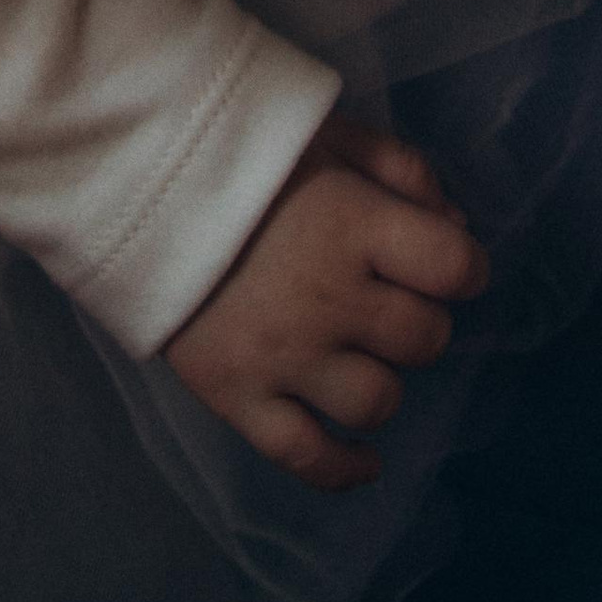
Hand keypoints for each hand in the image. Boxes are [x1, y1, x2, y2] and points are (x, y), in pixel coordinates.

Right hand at [165, 116, 486, 490]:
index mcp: (354, 223)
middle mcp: (328, 299)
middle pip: (423, 339)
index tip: (448, 267)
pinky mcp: (236, 398)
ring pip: (377, 401)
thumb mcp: (330, 132)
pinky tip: (365, 462)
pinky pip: (307, 458)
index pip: (454, 268)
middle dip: (422, 320)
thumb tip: (459, 231)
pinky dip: (344, 469)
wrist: (137, 184)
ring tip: (359, 355)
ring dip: (384, 380)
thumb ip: (403, 170)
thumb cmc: (245, 153)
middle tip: (390, 302)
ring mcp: (283, 358)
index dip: (464, 269)